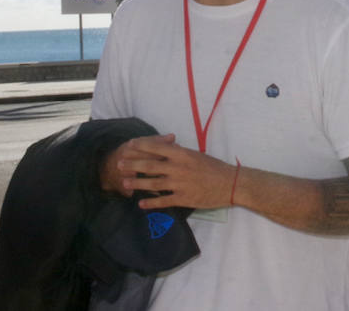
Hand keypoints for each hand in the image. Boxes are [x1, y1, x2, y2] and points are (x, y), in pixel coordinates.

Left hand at [107, 134, 236, 210]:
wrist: (230, 183)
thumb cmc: (214, 167)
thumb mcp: (196, 155)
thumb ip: (180, 153)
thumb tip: (166, 148)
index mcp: (182, 154)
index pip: (157, 148)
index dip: (141, 146)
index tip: (129, 145)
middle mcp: (178, 168)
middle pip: (150, 165)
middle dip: (133, 164)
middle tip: (119, 164)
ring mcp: (179, 184)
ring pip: (153, 183)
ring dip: (137, 183)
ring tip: (125, 183)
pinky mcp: (183, 198)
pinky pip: (163, 201)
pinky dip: (151, 202)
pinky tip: (141, 203)